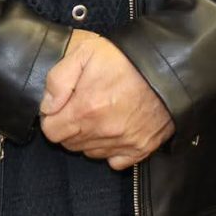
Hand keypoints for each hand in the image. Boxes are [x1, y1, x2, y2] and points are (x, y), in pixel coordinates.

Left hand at [38, 30, 173, 169]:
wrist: (169, 67)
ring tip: (101, 114)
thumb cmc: (126, 58)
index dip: (52, 118)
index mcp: (85, 109)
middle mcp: (103, 132)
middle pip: (70, 144)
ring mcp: (124, 143)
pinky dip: (112, 150)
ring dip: (89, 138)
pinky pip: (116, 162)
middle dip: (70, 127)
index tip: (61, 106)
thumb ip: (58, 80)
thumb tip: (47, 106)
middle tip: (82, 105)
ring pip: (91, 153)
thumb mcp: (85, 53)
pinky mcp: (142, 148)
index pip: (51, 132)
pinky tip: (115, 130)